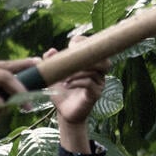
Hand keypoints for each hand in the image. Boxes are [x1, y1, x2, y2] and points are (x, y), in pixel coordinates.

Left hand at [45, 37, 109, 152]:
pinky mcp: (95, 95)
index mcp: (91, 66)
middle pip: (104, 60)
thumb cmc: (61, 93)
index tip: (70, 45)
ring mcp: (99, 85)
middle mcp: (98, 74)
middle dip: (88, 58)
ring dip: (78, 72)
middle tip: (72, 61)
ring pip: (95, 71)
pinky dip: (77, 82)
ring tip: (65, 78)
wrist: (65, 113)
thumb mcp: (53, 75)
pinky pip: (90, 84)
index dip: (85, 43)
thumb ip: (51, 62)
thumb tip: (51, 51)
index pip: (96, 50)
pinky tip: (67, 85)